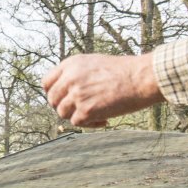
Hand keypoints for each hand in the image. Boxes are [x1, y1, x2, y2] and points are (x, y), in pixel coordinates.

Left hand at [41, 53, 162, 126]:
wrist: (141, 78)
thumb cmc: (124, 71)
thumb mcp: (94, 63)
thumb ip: (76, 74)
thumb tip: (65, 91)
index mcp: (70, 64)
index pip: (46, 83)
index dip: (52, 93)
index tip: (61, 99)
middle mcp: (70, 78)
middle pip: (52, 99)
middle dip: (63, 106)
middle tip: (79, 110)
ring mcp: (77, 94)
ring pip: (62, 112)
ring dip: (76, 116)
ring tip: (94, 114)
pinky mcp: (86, 110)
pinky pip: (77, 123)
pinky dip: (89, 124)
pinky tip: (104, 120)